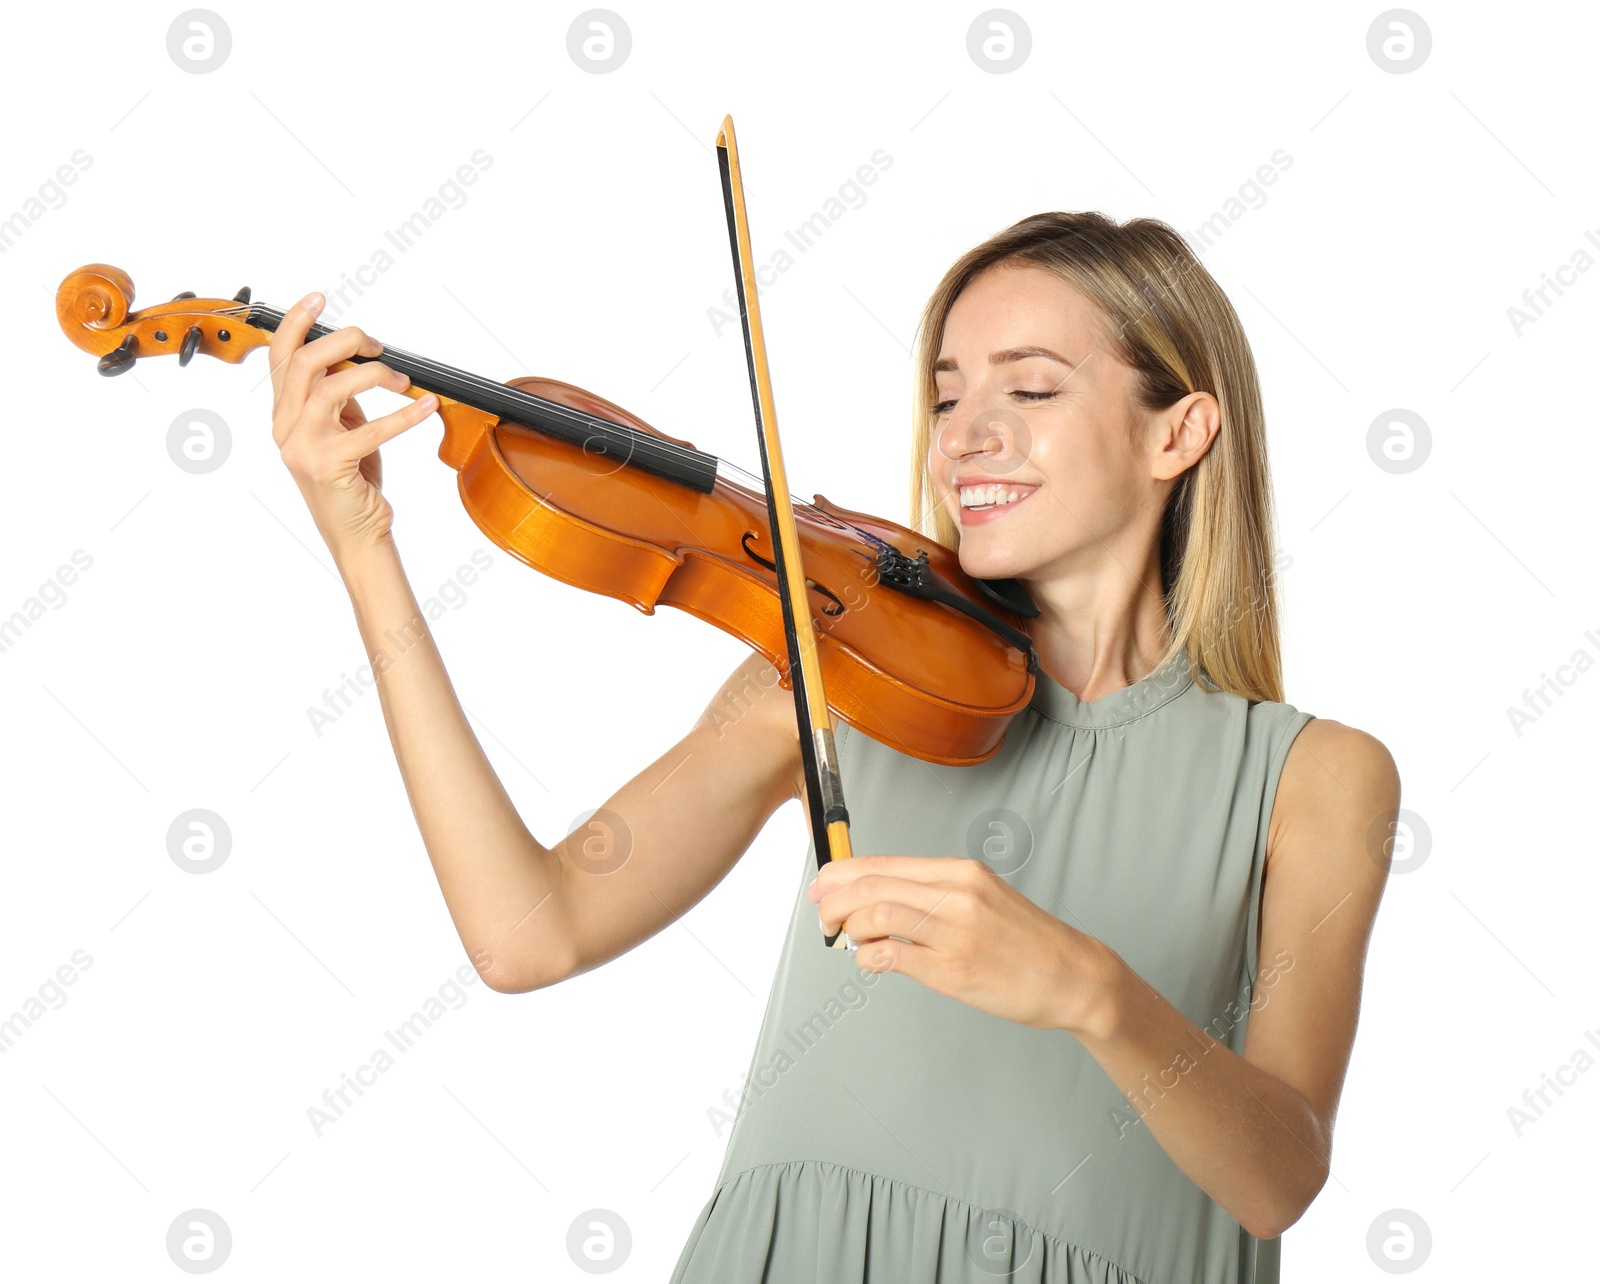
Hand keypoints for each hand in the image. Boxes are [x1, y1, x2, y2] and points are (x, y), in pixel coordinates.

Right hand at [268, 291, 439, 561]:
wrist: (356, 535)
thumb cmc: (351, 484)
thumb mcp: (341, 433)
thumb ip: (339, 400)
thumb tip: (358, 361)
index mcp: (284, 416)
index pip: (281, 358)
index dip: (298, 323)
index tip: (319, 299)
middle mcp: (286, 428)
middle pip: (305, 363)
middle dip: (345, 341)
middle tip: (378, 344)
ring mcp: (303, 448)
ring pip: (331, 388)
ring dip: (374, 375)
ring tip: (402, 380)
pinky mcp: (329, 467)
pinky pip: (370, 430)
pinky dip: (404, 414)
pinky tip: (426, 406)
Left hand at [808, 854, 1111, 1033]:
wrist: (1074, 976)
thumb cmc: (1025, 941)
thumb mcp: (981, 898)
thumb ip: (933, 896)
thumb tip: (876, 903)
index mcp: (960, 872)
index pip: (884, 863)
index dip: (842, 874)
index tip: (822, 886)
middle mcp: (957, 893)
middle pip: (873, 884)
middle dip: (834, 899)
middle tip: (822, 916)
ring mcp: (956, 931)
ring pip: (878, 913)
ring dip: (849, 927)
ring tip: (844, 939)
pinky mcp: (955, 969)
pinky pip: (894, 955)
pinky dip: (869, 956)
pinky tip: (870, 961)